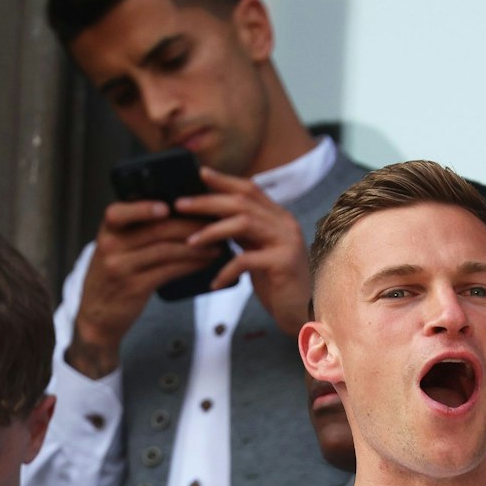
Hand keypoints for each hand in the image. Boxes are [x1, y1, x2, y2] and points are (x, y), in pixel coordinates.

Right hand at [67, 201, 222, 378]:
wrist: (97, 315)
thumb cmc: (112, 276)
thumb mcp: (114, 249)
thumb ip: (134, 231)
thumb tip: (176, 214)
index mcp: (107, 232)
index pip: (119, 213)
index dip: (143, 208)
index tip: (168, 207)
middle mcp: (110, 247)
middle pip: (155, 230)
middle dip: (188, 226)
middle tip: (213, 226)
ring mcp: (121, 268)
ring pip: (166, 250)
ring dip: (196, 248)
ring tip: (215, 247)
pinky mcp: (134, 287)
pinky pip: (168, 271)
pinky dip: (190, 265)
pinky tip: (203, 263)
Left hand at [173, 168, 310, 336]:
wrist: (305, 312)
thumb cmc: (278, 284)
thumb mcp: (259, 252)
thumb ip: (243, 233)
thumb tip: (215, 214)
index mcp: (279, 218)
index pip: (251, 189)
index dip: (225, 180)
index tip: (200, 173)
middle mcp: (285, 224)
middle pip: (242, 202)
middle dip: (207, 201)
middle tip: (180, 205)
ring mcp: (286, 242)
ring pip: (243, 223)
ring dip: (212, 231)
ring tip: (190, 242)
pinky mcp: (283, 264)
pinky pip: (246, 260)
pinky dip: (226, 270)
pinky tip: (215, 282)